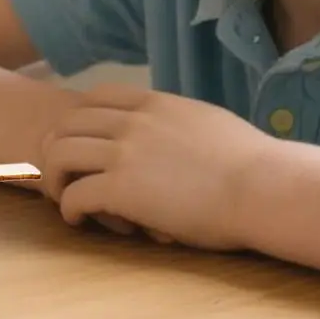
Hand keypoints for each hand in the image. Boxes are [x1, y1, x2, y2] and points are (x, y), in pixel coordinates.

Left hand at [39, 84, 275, 249]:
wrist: (265, 188)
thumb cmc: (252, 164)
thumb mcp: (206, 122)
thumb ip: (177, 122)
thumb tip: (178, 132)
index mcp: (153, 104)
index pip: (95, 97)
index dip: (80, 120)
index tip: (81, 142)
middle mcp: (131, 122)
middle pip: (67, 124)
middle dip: (57, 147)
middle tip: (63, 174)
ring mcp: (124, 153)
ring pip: (60, 154)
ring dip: (55, 178)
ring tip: (65, 198)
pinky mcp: (122, 189)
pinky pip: (76, 194)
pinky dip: (70, 208)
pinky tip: (79, 220)